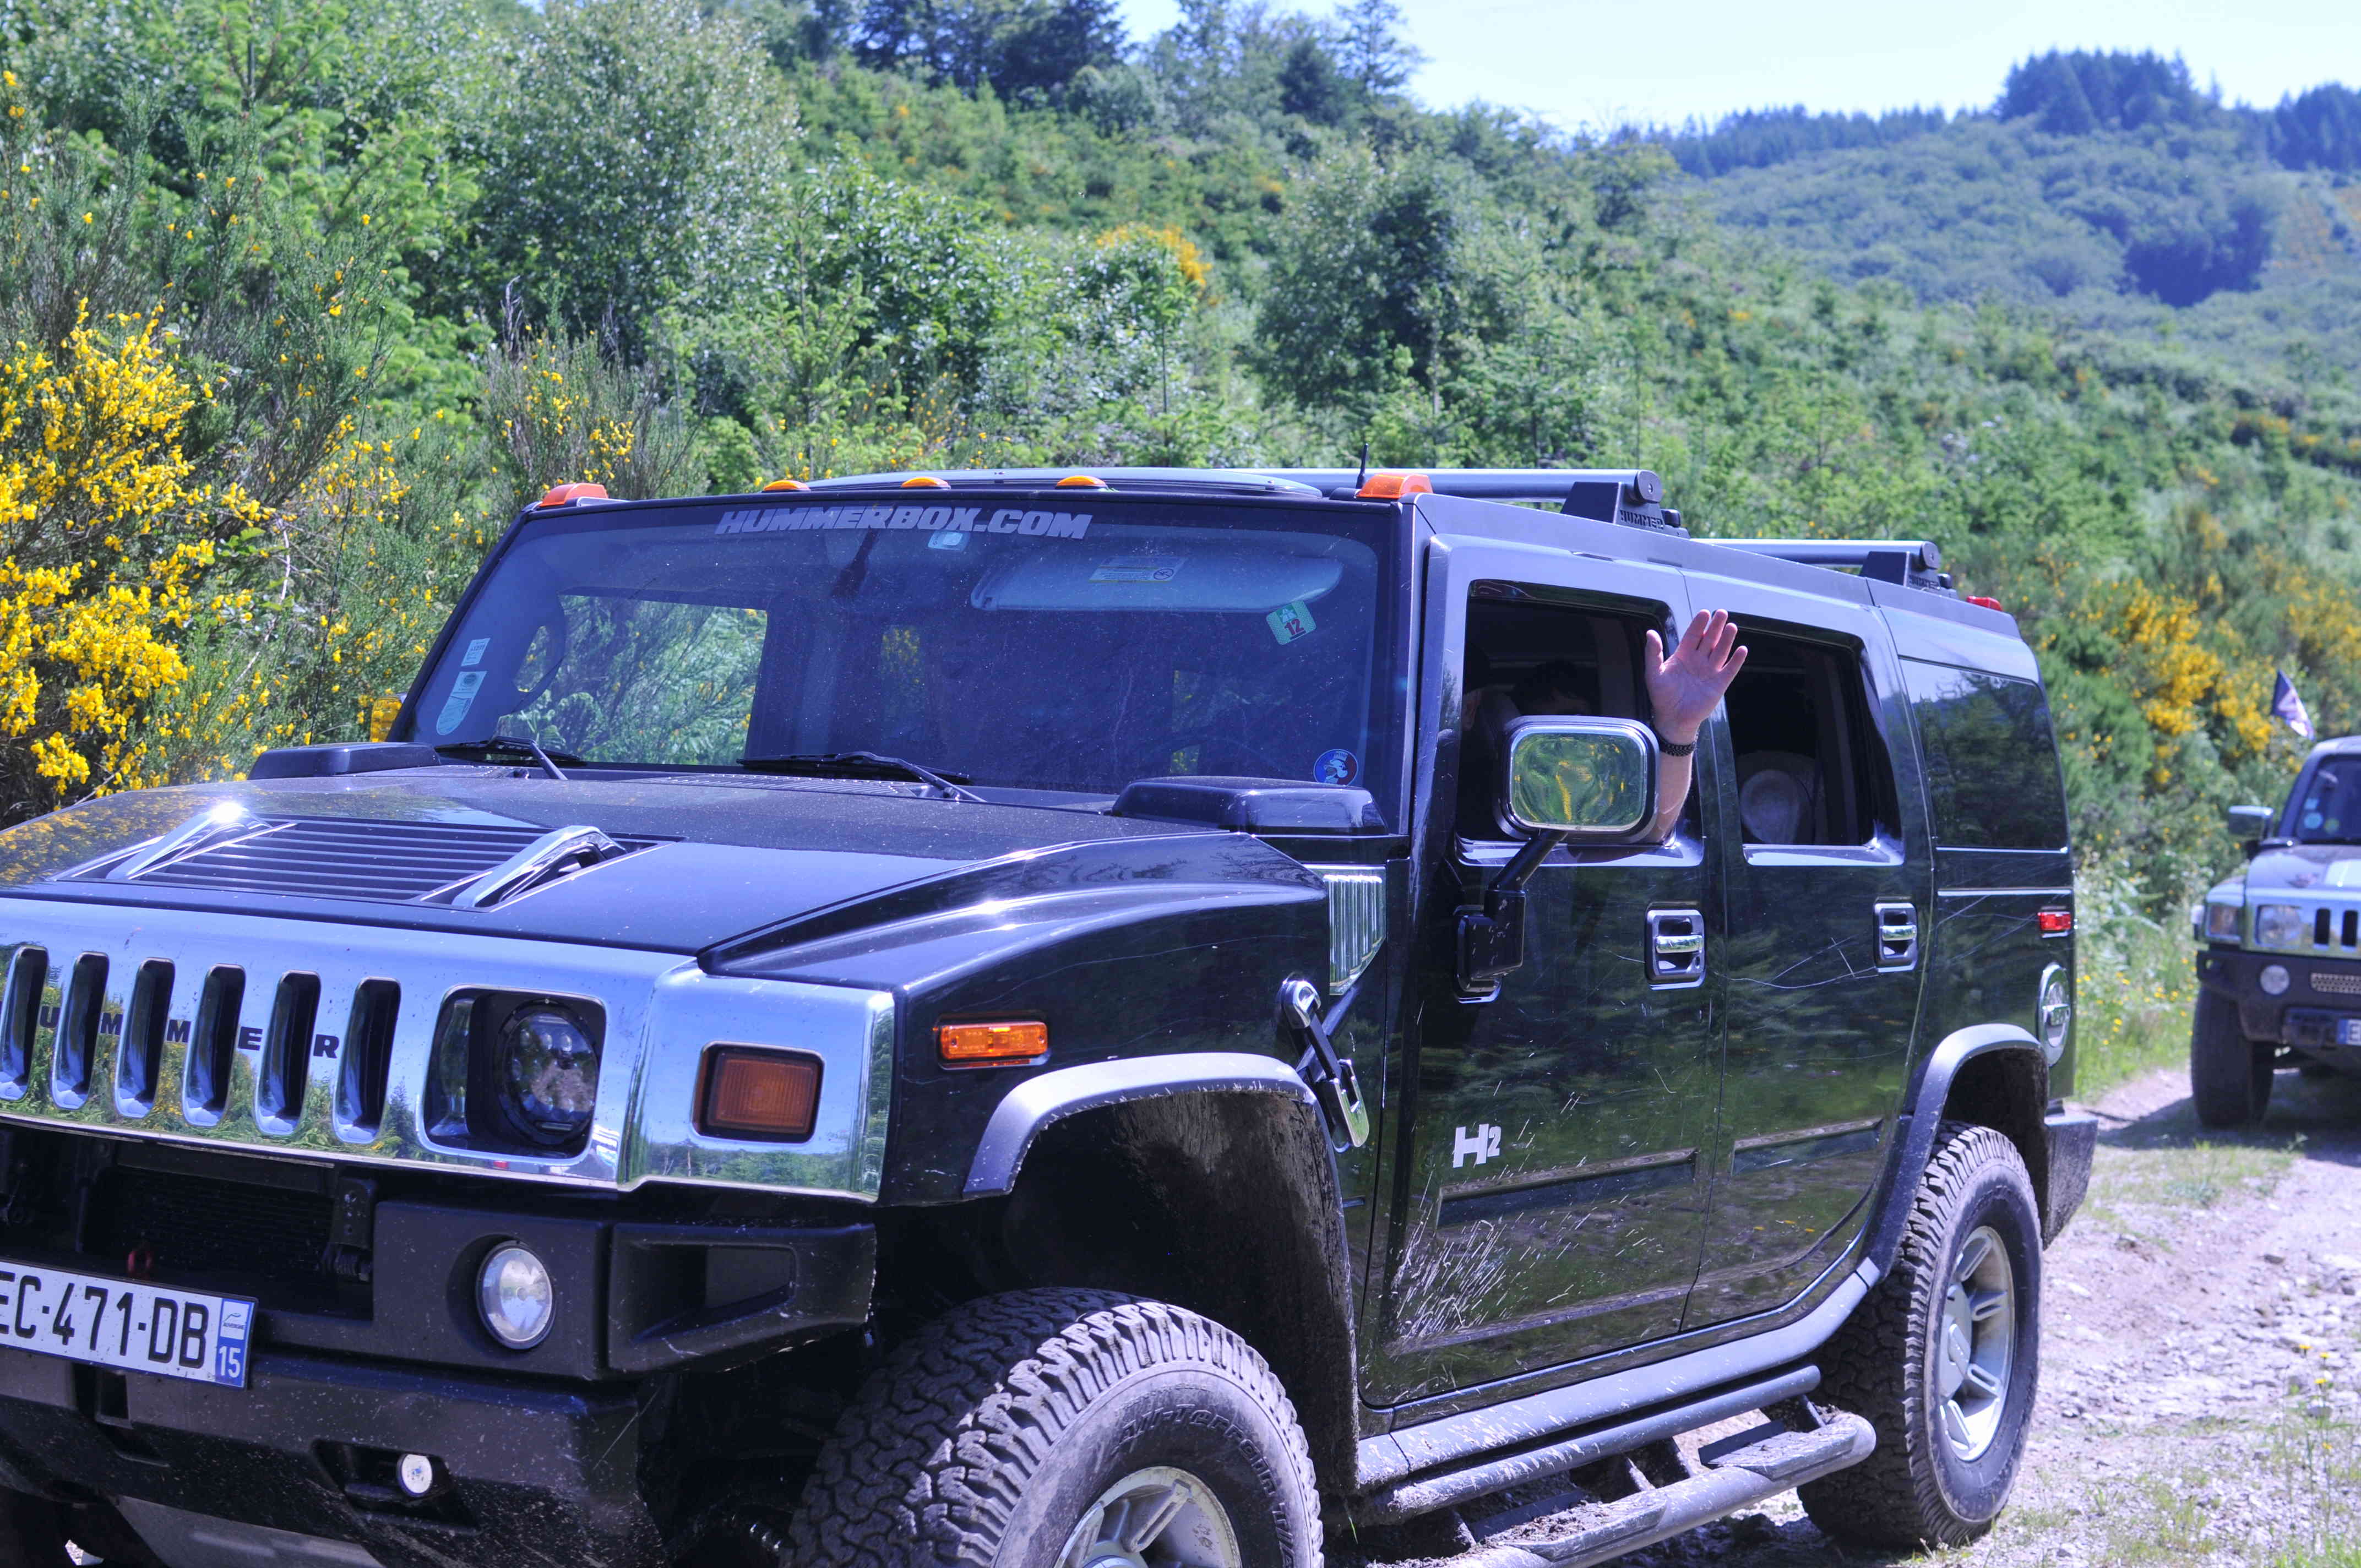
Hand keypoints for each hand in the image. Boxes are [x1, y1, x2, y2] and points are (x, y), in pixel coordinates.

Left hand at [1644, 609, 1747, 744]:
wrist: (1673, 719)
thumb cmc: (1661, 696)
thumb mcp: (1653, 673)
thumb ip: (1653, 653)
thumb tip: (1650, 633)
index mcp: (1683, 656)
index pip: (1693, 636)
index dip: (1699, 624)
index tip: (1704, 613)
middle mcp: (1698, 661)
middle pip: (1709, 640)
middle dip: (1715, 627)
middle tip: (1721, 613)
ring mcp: (1710, 671)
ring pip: (1720, 651)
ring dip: (1726, 639)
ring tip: (1731, 626)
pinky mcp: (1719, 684)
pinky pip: (1730, 669)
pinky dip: (1736, 660)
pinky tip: (1742, 649)